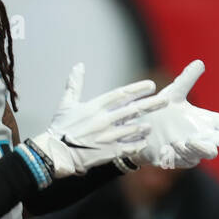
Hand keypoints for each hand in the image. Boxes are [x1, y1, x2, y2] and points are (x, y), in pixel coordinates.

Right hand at [24, 64, 167, 179]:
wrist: (55, 153)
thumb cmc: (60, 128)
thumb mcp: (66, 104)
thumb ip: (74, 84)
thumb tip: (78, 65)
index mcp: (94, 107)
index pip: (121, 94)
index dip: (137, 89)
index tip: (151, 86)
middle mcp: (103, 120)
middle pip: (132, 110)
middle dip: (150, 104)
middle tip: (164, 100)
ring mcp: (107, 137)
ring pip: (132, 129)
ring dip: (143, 126)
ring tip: (151, 124)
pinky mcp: (108, 152)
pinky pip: (128, 147)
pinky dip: (137, 144)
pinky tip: (143, 142)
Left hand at [134, 60, 218, 169]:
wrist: (136, 129)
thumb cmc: (157, 111)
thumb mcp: (172, 94)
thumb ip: (186, 80)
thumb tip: (200, 62)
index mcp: (203, 120)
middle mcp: (200, 136)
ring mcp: (190, 150)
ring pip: (204, 153)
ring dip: (197, 148)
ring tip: (182, 142)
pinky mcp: (177, 160)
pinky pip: (183, 160)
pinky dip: (176, 155)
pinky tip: (166, 149)